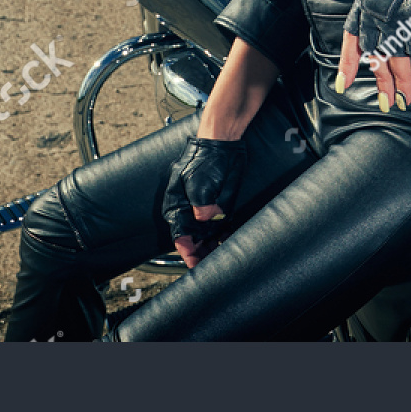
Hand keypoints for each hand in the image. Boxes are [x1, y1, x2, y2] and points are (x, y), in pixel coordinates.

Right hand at [162, 136, 245, 268]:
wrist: (223, 144)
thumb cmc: (203, 158)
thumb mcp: (198, 180)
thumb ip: (201, 203)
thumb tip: (206, 219)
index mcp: (177, 207)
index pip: (181, 238)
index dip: (189, 254)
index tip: (197, 265)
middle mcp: (191, 213)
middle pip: (195, 243)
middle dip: (203, 256)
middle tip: (215, 267)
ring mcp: (206, 212)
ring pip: (208, 240)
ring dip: (215, 251)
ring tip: (225, 262)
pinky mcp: (221, 209)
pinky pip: (222, 231)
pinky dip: (227, 241)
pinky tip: (233, 248)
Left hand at [337, 0, 410, 110]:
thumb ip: (375, 14)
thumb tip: (372, 45)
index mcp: (366, 2)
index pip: (353, 38)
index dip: (348, 63)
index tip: (343, 84)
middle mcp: (379, 13)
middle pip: (376, 56)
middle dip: (382, 82)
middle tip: (386, 101)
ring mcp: (401, 20)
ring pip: (397, 61)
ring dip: (401, 84)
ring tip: (404, 100)